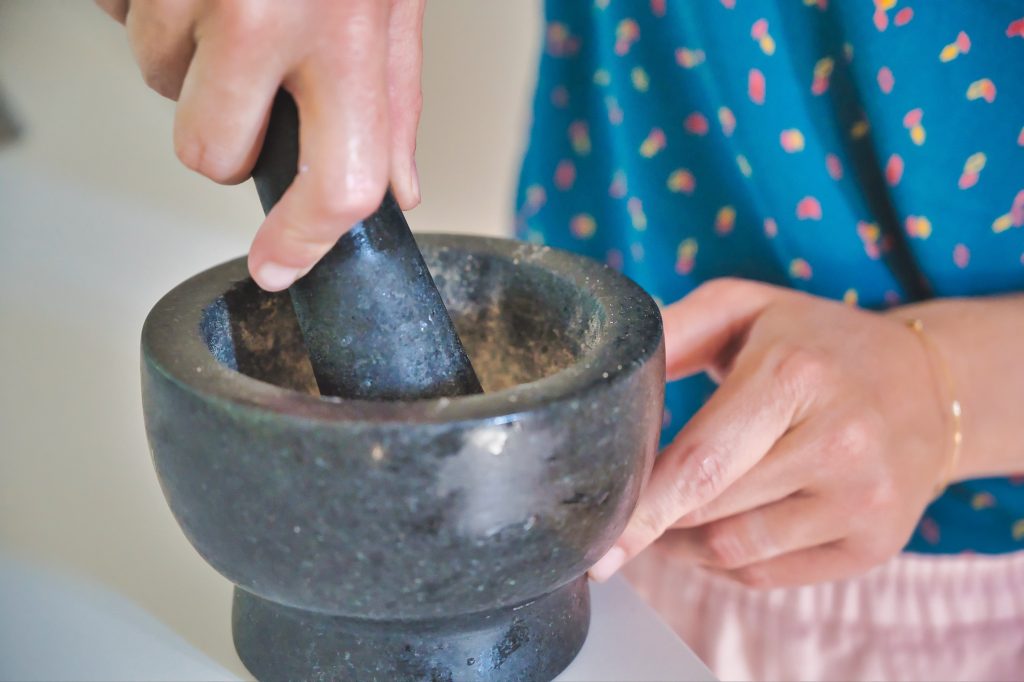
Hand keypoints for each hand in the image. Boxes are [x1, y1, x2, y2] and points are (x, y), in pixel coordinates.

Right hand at [97, 0, 425, 289]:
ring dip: (190, 61)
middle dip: (226, 141)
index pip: (335, 181)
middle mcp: (262, 13)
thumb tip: (397, 187)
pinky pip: (120, 22)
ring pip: (157, 85)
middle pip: (212, 155)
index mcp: (346, 27)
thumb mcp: (390, 0)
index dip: (304, 242)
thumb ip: (395, 98)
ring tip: (233, 1)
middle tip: (254, 85)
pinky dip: (151, 9)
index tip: (279, 268)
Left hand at [589, 278, 955, 587]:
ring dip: (681, 545)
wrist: (929, 385)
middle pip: (710, 511)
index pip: (702, 462)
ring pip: (733, 551)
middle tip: (618, 518)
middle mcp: (840, 443)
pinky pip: (767, 576)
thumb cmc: (818, 343)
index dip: (642, 507)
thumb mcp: (748, 307)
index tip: (598, 542)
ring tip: (664, 521)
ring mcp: (863, 501)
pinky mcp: (873, 545)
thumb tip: (611, 368)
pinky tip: (712, 533)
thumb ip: (676, 330)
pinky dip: (723, 562)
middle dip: (652, 522)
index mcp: (797, 375)